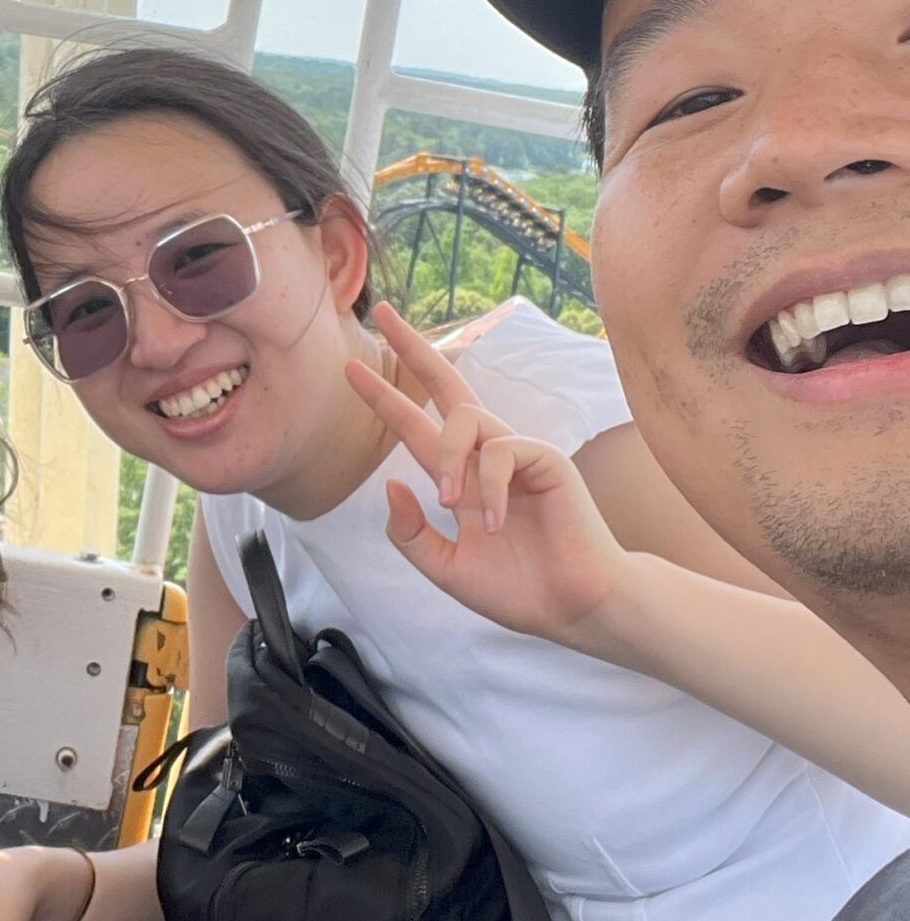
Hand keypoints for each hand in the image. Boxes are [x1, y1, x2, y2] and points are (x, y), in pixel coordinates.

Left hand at [344, 303, 626, 644]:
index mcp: (461, 477)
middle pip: (447, 387)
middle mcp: (487, 456)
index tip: (351, 368)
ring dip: (448, 456)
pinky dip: (489, 485)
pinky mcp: (546, 459)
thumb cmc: (517, 588)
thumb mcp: (446, 566)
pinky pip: (503, 451)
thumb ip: (410, 533)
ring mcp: (517, 454)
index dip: (385, 397)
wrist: (569, 607)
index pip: (417, 425)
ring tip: (449, 500)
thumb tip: (389, 484)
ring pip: (466, 418)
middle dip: (413, 349)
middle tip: (382, 312)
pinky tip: (493, 521)